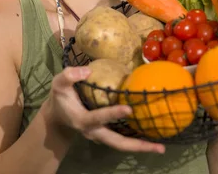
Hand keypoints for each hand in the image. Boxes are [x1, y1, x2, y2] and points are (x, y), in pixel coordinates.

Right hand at [46, 66, 164, 153]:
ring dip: (140, 146)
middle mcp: (94, 132)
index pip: (99, 117)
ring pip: (122, 144)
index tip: (129, 109)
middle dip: (137, 146)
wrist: (57, 117)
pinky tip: (151, 135)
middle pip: (117, 142)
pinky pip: (122, 137)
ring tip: (160, 147)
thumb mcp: (59, 84)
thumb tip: (88, 70)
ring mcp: (101, 135)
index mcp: (83, 120)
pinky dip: (136, 138)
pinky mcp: (106, 133)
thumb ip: (69, 75)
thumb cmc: (60, 98)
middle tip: (159, 148)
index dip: (113, 114)